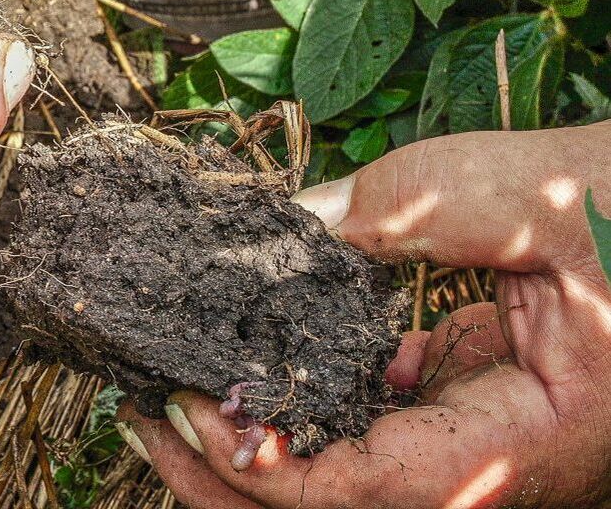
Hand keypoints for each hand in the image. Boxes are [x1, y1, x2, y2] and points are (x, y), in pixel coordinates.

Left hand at [118, 124, 610, 507]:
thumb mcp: (511, 195)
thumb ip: (394, 212)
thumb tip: (278, 230)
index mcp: (528, 441)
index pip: (376, 489)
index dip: (273, 470)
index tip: (192, 410)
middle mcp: (493, 459)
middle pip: (341, 507)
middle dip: (230, 478)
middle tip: (145, 417)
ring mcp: (470, 432)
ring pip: (342, 477)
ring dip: (252, 446)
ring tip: (170, 397)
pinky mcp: (454, 398)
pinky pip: (360, 425)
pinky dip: (292, 405)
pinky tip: (242, 363)